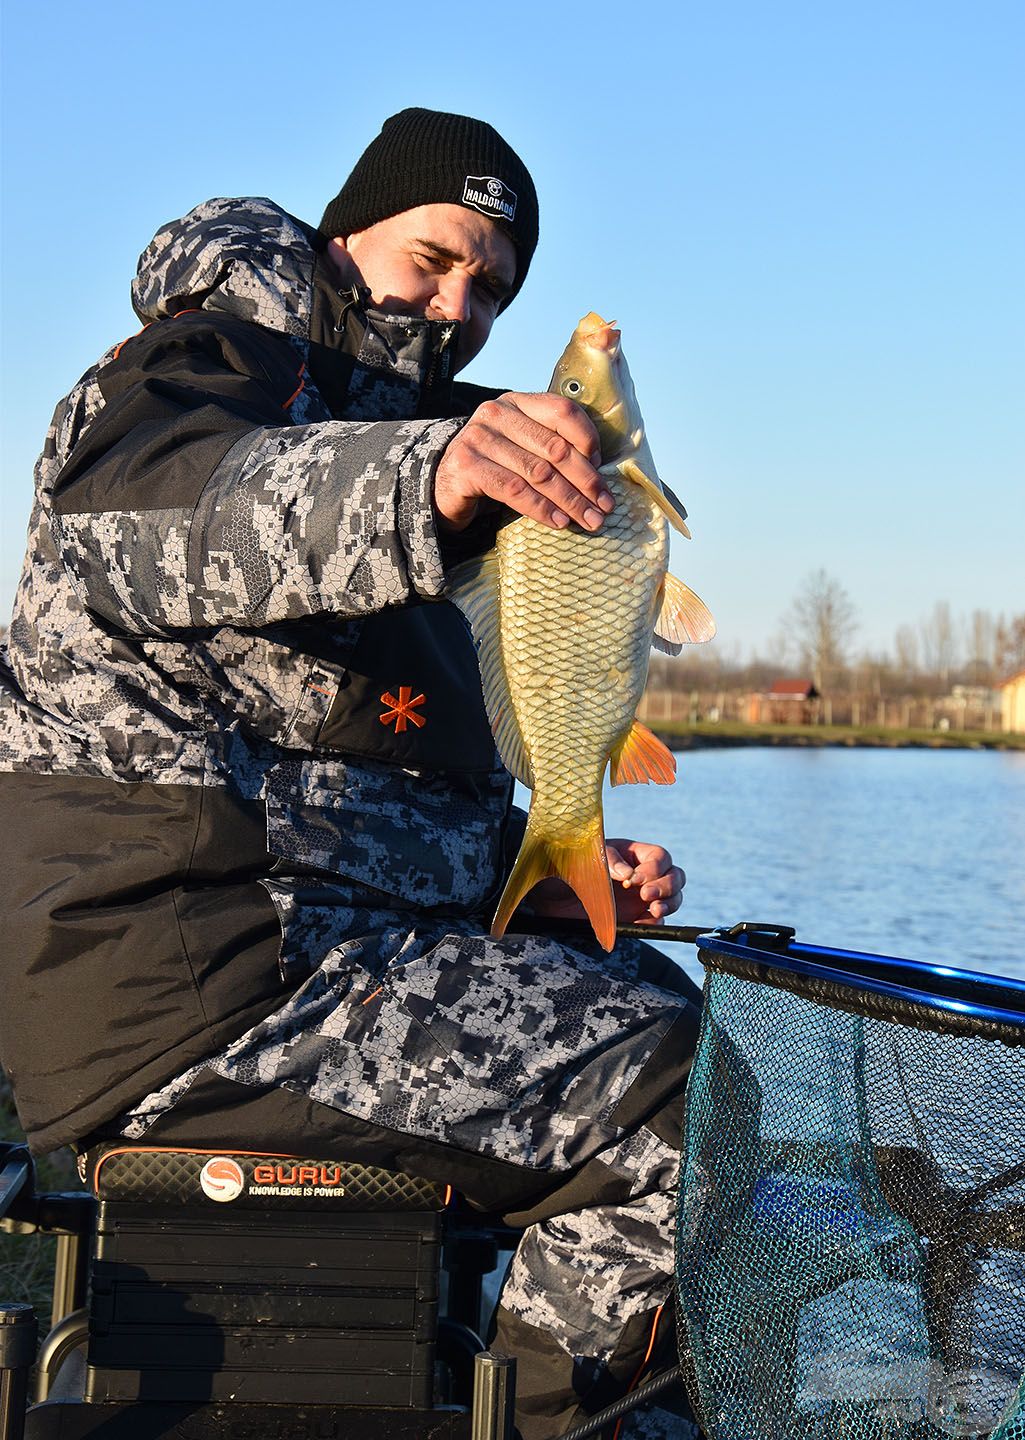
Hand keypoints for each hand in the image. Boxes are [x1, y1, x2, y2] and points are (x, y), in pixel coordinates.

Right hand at [434, 392, 613, 532]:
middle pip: (554, 447)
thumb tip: (597, 472)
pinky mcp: (467, 466)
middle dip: (585, 481)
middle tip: (604, 506)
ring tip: (589, 520)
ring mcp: (478, 438)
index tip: (601, 470)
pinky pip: (514, 489)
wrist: (443, 486)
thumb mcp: (522, 449)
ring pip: (538, 472)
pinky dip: (540, 508)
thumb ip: (551, 448)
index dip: (588, 440)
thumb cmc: (493, 468)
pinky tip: (558, 522)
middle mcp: (496, 413)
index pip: (562, 411)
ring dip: (569, 500)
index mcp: (517, 403)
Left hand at [526, 837, 684, 926]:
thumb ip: (608, 862)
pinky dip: (657, 922)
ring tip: (653, 910)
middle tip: (645, 895)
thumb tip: (628, 875)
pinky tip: (645, 921)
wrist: (547, 896)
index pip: (659, 858)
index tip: (633, 881)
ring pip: (673, 897)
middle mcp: (642, 875)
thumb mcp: (585, 858)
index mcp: (632, 854)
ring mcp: (641, 898)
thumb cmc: (565, 869)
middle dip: (666, 885)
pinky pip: (656, 921)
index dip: (653, 869)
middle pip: (674, 876)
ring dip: (670, 902)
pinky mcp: (634, 919)